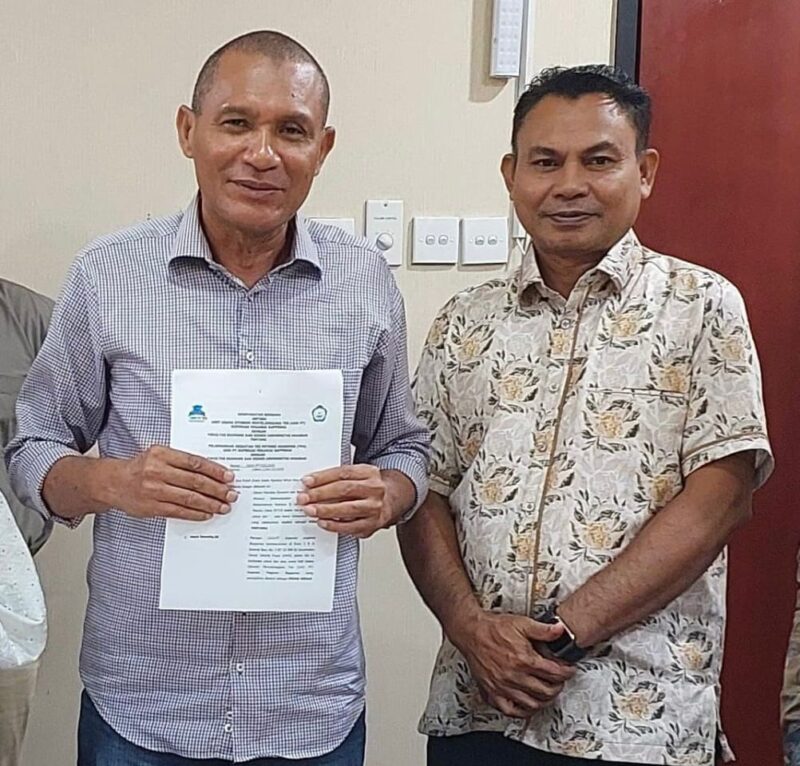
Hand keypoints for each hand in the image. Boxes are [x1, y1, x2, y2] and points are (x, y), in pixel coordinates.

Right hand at [108, 445, 236, 520]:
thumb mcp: (159, 455)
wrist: (114, 482)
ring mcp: (154, 490)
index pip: (195, 462)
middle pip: (195, 481)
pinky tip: (206, 514)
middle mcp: (157, 471)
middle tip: (231, 494)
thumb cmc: (141, 467)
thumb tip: (212, 472)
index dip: (215, 470)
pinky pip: (179, 511)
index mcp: (161, 454)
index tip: (229, 476)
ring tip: (223, 506)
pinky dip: (195, 513)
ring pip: (189, 498)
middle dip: (217, 489)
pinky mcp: (152, 507)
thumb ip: (181, 461)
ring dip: (210, 503)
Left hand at [297, 464, 394, 537]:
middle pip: (344, 489)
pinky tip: (322, 522)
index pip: (343, 472)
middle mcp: (375, 489)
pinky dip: (334, 525)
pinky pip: (351, 526)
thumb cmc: (365, 489)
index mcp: (369, 472)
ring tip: (309, 510)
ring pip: (348, 508)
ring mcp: (375, 508)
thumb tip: (310, 485)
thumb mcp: (357, 476)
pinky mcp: (372, 524)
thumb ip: (337, 478)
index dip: (323, 477)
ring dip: (325, 510)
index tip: (306, 481)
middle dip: (320, 494)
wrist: (388, 501)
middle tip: (303, 498)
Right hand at [449, 611, 576, 716]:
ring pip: (532, 704)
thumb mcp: (521, 623)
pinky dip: (522, 711)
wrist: (471, 631)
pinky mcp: (492, 692)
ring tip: (547, 692)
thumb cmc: (493, 628)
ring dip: (544, 700)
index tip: (568, 670)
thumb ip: (543, 629)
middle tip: (559, 680)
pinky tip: (527, 705)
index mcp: (524, 659)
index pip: (554, 673)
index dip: (566, 672)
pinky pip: (510, 710)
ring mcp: (503, 687)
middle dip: (558, 686)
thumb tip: (561, 630)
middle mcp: (514, 676)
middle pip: (546, 691)